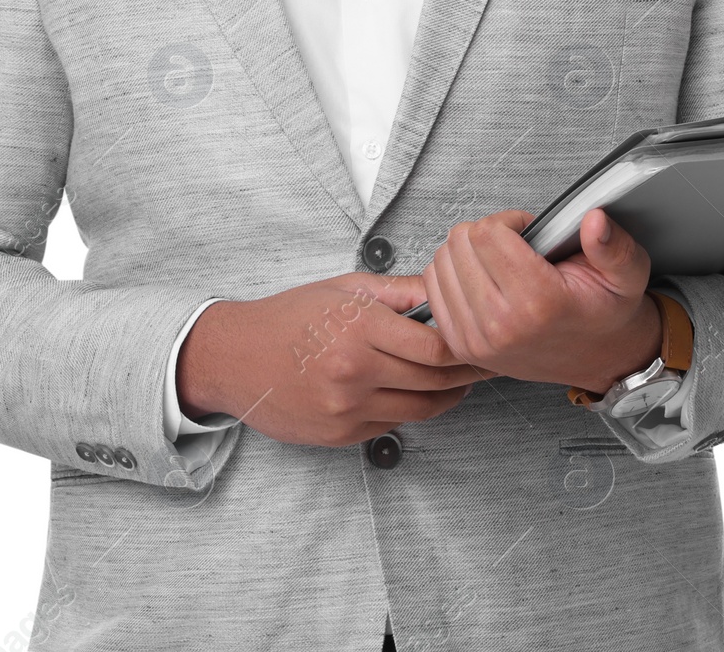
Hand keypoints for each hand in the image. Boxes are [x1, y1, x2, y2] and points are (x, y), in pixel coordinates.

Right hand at [175, 272, 490, 447]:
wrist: (235, 358)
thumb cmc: (288, 316)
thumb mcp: (342, 288)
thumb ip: (397, 292)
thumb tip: (441, 289)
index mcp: (359, 329)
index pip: (435, 346)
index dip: (466, 347)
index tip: (481, 339)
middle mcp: (355, 373)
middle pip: (434, 381)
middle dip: (467, 374)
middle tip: (489, 364)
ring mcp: (347, 409)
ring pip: (420, 409)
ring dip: (446, 398)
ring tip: (462, 383)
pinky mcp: (340, 436)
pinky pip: (392, 424)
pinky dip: (410, 409)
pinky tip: (415, 393)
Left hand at [423, 208, 662, 395]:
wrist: (599, 359)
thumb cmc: (604, 313)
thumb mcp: (626, 274)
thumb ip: (612, 245)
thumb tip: (594, 220)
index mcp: (538, 303)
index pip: (487, 233)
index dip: (509, 221)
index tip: (527, 232)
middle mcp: (501, 326)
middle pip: (460, 243)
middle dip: (487, 233)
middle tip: (514, 247)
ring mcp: (476, 340)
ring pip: (442, 261)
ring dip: (467, 252)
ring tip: (500, 263)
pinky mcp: (461, 346)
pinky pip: (432, 287)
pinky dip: (452, 273)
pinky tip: (481, 278)